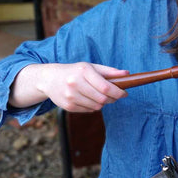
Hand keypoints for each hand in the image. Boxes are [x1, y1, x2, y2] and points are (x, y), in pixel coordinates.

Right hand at [10, 62, 128, 111]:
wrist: (50, 79)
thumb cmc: (76, 71)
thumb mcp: (91, 67)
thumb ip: (110, 71)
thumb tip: (127, 74)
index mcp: (84, 71)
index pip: (106, 87)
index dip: (118, 92)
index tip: (124, 93)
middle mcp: (75, 83)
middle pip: (103, 99)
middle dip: (112, 99)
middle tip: (115, 96)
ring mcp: (70, 96)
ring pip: (97, 106)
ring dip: (103, 103)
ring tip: (100, 96)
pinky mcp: (67, 106)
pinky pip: (89, 110)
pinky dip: (93, 106)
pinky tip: (89, 99)